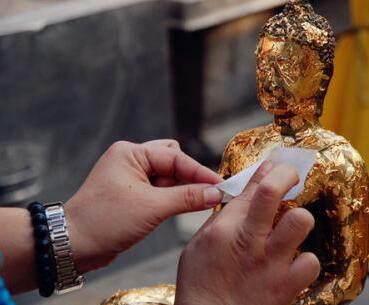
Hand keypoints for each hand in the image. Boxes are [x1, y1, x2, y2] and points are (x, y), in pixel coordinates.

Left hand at [65, 140, 222, 272]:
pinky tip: (180, 208)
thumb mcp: (152, 207)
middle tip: (207, 194)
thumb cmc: (105, 221)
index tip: (221, 186)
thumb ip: (188, 198)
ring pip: (168, 177)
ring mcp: (131, 178)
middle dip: (189, 178)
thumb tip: (216, 193)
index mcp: (131, 153)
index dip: (200, 172)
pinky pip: (160, 191)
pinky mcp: (132, 194)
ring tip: (192, 204)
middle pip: (173, 162)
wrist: (73, 246)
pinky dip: (172, 199)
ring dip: (180, 190)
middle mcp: (130, 160)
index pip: (176, 157)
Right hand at [175, 161, 319, 304]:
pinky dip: (306, 260)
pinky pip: (311, 262)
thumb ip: (221, 219)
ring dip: (299, 219)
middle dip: (286, 175)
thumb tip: (240, 198)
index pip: (251, 186)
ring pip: (300, 221)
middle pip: (273, 192)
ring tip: (292, 226)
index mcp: (226, 228)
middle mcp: (250, 240)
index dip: (268, 169)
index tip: (276, 165)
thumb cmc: (201, 285)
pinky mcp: (286, 285)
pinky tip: (295, 262)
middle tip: (290, 177)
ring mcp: (271, 262)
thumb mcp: (198, 245)